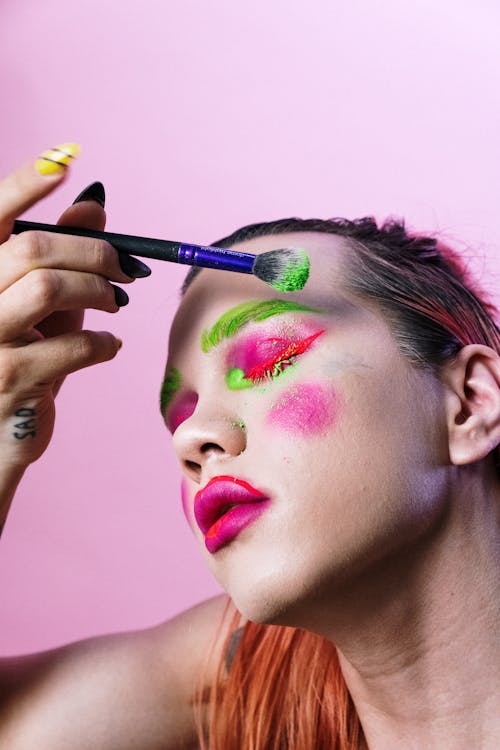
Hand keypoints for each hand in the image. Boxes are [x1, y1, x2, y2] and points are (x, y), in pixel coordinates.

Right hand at [0, 150, 141, 471]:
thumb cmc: (17, 363)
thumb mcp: (39, 307)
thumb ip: (61, 256)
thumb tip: (94, 202)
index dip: (23, 184)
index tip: (63, 161)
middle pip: (34, 248)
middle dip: (93, 251)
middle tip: (125, 267)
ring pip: (49, 286)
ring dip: (98, 291)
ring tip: (116, 304)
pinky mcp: (8, 379)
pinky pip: (72, 344)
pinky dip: (103, 342)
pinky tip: (108, 346)